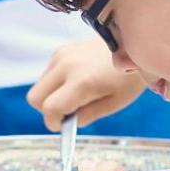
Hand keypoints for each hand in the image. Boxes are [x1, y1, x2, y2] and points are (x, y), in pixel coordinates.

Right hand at [27, 38, 145, 130]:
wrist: (134, 44)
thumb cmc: (129, 76)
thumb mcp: (115, 103)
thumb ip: (88, 115)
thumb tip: (69, 123)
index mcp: (81, 82)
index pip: (50, 109)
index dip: (54, 123)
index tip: (64, 126)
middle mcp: (65, 66)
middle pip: (35, 98)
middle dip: (47, 110)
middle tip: (68, 112)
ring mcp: (61, 55)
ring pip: (39, 86)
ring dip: (51, 96)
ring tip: (76, 95)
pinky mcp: (61, 50)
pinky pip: (47, 74)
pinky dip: (55, 83)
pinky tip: (77, 80)